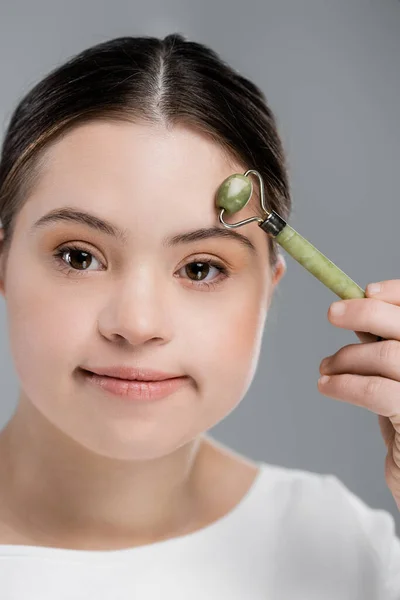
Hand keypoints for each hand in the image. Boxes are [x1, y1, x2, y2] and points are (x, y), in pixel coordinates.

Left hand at [318, 280, 399, 509]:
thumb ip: (386, 346)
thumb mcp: (397, 378)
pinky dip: (344, 384)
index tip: (366, 290)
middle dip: (365, 312)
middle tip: (332, 314)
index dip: (398, 294)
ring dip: (347, 357)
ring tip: (325, 368)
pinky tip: (326, 387)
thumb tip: (356, 308)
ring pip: (388, 355)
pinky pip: (377, 391)